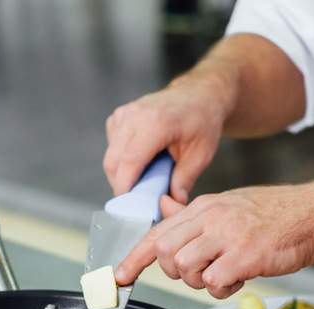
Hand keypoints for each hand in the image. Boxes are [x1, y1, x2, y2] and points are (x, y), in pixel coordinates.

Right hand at [103, 83, 226, 204]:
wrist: (199, 95)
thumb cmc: (202, 122)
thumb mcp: (201, 153)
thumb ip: (185, 180)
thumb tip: (173, 204)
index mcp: (157, 123)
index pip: (129, 162)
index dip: (125, 188)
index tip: (129, 209)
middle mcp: (135, 115)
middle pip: (113, 162)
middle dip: (122, 186)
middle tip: (139, 201)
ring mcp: (124, 114)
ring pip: (110, 156)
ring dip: (121, 174)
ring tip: (144, 179)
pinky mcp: (119, 116)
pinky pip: (112, 146)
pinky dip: (121, 160)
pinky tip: (141, 160)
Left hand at [114, 184, 313, 298]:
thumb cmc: (276, 214)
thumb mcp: (229, 204)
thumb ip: (194, 213)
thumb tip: (164, 206)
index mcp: (204, 207)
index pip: (157, 232)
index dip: (134, 258)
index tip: (118, 278)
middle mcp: (211, 218)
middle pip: (166, 253)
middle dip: (176, 272)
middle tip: (202, 272)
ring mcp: (227, 235)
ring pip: (186, 269)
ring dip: (201, 281)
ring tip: (227, 273)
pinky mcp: (245, 254)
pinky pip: (214, 282)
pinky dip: (224, 288)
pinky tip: (242, 277)